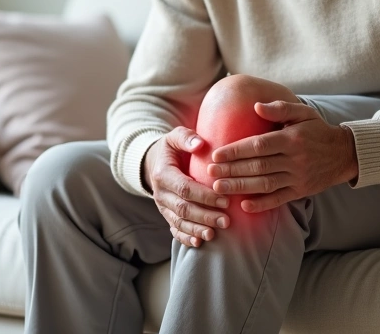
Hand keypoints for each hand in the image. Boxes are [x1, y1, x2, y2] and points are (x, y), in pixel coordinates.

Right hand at [143, 126, 230, 247]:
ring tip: (214, 234)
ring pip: (178, 222)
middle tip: (226, 221)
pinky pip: (174, 229)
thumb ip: (186, 137)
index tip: (225, 200)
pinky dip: (185, 237)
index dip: (205, 196)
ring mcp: (162, 206)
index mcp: (163, 174)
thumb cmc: (171, 149)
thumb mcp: (175, 136)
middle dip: (205, 216)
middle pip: (183, 208)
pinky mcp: (166, 215)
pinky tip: (198, 243)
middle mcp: (160, 193)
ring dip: (197, 229)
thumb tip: (200, 144)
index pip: (185, 188)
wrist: (154, 163)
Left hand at [208, 100, 357, 212]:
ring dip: (240, 187)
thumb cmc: (317, 130)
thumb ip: (279, 108)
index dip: (236, 151)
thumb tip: (255, 106)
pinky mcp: (300, 192)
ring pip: (265, 184)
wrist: (344, 154)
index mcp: (291, 139)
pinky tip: (244, 206)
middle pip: (258, 167)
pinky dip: (261, 204)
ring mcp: (298, 178)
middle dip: (231, 170)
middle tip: (209, 173)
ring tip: (218, 188)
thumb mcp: (303, 113)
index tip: (216, 154)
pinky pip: (279, 199)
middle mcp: (294, 160)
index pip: (258, 146)